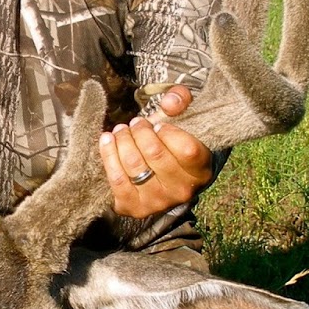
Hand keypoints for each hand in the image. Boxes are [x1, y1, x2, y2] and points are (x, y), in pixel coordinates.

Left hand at [100, 86, 212, 218]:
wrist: (163, 179)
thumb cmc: (174, 144)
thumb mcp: (185, 119)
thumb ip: (182, 100)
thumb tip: (169, 102)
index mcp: (201, 171)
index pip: (187, 149)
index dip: (169, 132)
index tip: (159, 125)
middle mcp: (182, 191)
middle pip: (155, 153)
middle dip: (140, 131)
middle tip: (136, 123)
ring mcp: (158, 202)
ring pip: (133, 164)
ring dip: (122, 140)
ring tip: (121, 130)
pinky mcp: (135, 207)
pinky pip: (116, 179)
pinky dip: (108, 156)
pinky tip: (107, 141)